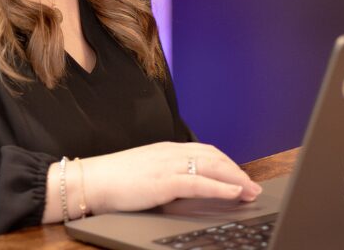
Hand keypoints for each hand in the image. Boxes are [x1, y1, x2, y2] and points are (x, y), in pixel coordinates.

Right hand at [79, 142, 262, 214]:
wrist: (90, 181)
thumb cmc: (111, 180)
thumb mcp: (143, 172)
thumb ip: (162, 174)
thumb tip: (178, 186)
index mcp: (165, 150)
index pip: (204, 151)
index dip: (226, 163)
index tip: (239, 175)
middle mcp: (170, 153)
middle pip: (214, 157)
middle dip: (236, 171)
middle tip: (252, 185)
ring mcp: (168, 165)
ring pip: (212, 167)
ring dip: (236, 179)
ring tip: (251, 190)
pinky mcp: (165, 181)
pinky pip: (200, 182)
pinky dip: (222, 187)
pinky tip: (234, 193)